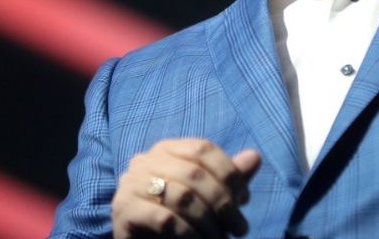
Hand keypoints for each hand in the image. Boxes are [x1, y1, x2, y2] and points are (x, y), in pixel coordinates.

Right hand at [111, 138, 261, 237]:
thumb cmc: (179, 221)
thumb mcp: (208, 198)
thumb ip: (228, 179)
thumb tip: (255, 156)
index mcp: (165, 149)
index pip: (203, 149)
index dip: (230, 173)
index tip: (244, 200)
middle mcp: (144, 160)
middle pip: (195, 173)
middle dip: (224, 203)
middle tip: (239, 229)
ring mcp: (129, 184)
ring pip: (182, 196)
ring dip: (209, 223)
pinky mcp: (123, 210)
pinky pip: (165, 219)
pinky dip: (189, 234)